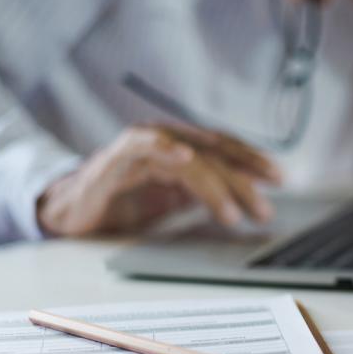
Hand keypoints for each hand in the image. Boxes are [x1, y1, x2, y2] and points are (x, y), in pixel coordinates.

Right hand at [37, 124, 281, 236]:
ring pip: (188, 159)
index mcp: (182, 147)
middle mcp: (166, 140)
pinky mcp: (116, 158)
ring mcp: (142, 147)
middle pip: (214, 157)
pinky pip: (142, 146)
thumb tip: (246, 199)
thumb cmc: (124, 202)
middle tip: (264, 209)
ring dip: (214, 185)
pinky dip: (164, 147)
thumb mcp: (175, 198)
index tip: (279, 179)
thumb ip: (204, 192)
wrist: (73, 210)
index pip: (225, 150)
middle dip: (242, 183)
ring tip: (233, 212)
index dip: (252, 161)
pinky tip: (185, 157)